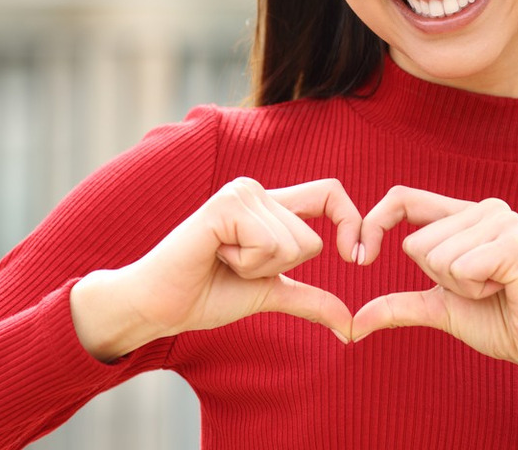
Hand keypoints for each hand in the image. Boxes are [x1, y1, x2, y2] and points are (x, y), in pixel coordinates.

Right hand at [71, 177, 360, 360]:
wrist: (159, 305)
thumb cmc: (207, 294)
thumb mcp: (269, 295)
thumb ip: (311, 301)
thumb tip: (352, 326)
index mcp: (270, 206)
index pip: (330, 194)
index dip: (352, 222)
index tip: (358, 258)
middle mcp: (257, 191)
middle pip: (312, 240)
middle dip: (279, 271)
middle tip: (236, 267)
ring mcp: (241, 194)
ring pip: (293, 245)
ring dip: (258, 269)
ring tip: (223, 261)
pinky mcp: (226, 206)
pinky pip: (267, 244)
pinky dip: (245, 264)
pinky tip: (215, 256)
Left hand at [351, 186, 517, 370]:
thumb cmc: (496, 320)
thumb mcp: (439, 308)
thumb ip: (399, 304)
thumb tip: (355, 321)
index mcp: (463, 214)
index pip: (402, 198)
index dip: (373, 223)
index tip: (357, 257)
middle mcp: (483, 208)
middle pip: (416, 242)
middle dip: (437, 278)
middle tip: (478, 286)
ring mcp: (502, 221)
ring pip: (436, 257)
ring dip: (459, 287)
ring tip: (492, 288)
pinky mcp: (514, 245)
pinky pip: (460, 268)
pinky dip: (474, 290)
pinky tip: (502, 290)